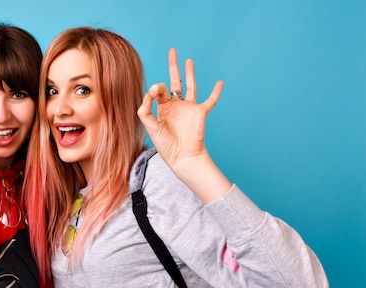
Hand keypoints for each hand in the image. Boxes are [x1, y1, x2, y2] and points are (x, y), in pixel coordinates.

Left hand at [137, 48, 229, 202]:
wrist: (182, 157)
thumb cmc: (166, 146)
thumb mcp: (151, 128)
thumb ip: (145, 111)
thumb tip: (147, 95)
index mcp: (163, 109)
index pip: (158, 91)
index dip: (154, 89)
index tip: (152, 95)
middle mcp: (176, 106)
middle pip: (174, 82)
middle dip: (173, 67)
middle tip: (172, 51)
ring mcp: (189, 108)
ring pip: (190, 86)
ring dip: (189, 73)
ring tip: (188, 60)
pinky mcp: (200, 113)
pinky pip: (210, 101)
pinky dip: (216, 92)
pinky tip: (220, 83)